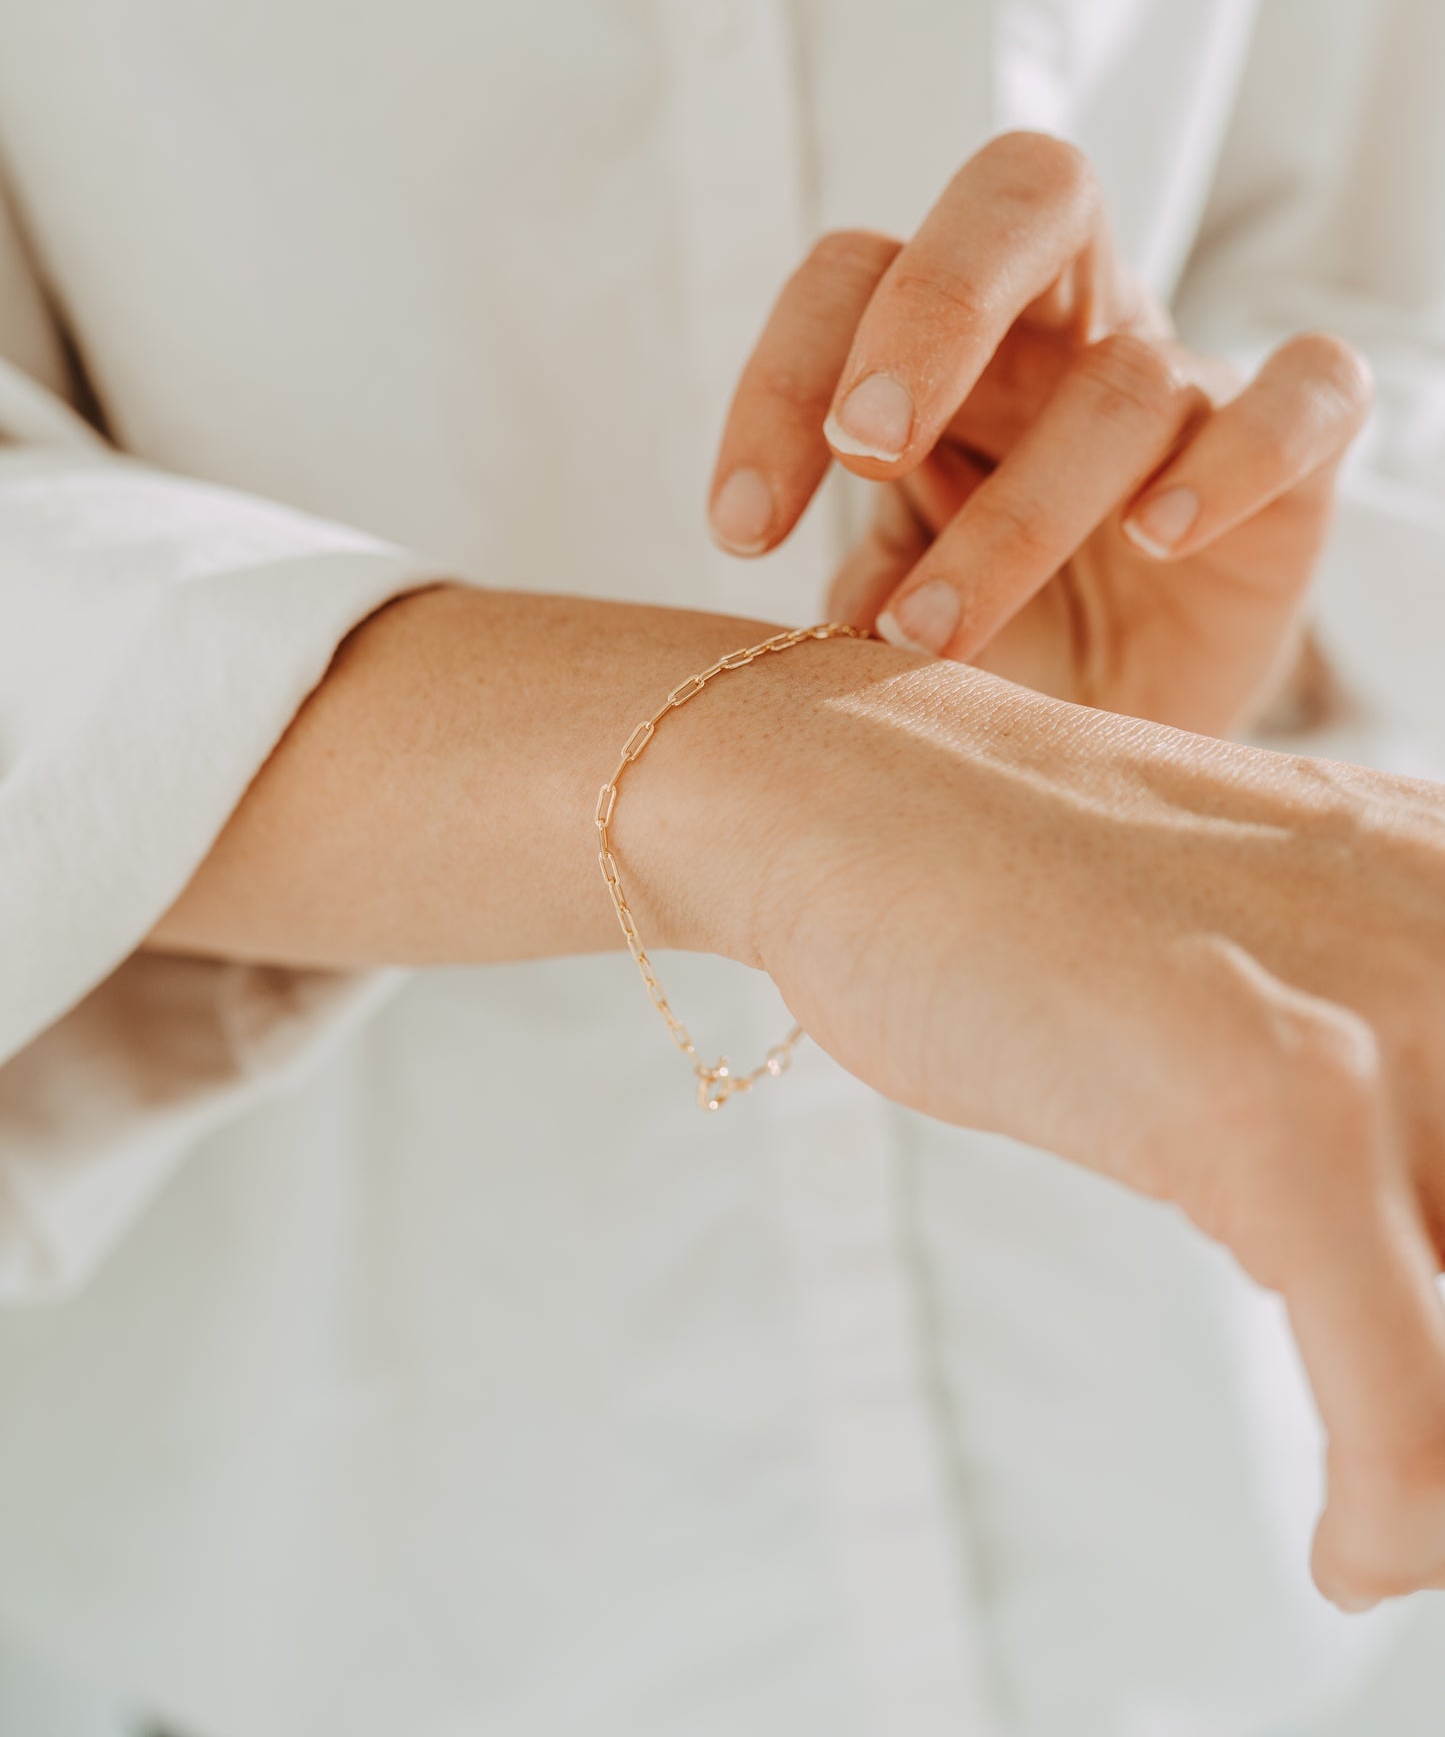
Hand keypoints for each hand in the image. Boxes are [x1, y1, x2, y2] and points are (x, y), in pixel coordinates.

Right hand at [656, 635, 1444, 1614]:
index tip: (1426, 1398)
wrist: (848, 800)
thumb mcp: (1277, 963)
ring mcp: (1388, 1002)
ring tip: (1383, 1514)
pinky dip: (1390, 1514)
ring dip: (1442, 1480)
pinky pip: (1407, 1403)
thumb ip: (1399, 1086)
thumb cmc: (1030, 903)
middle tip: (1407, 1461)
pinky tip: (1346, 1550)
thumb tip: (1436, 1326)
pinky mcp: (1274, 1095)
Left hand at [709, 133, 1370, 734]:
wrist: (1122, 729)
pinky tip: (1160, 540)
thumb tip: (825, 627)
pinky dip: (1238, 459)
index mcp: (948, 340)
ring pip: (1128, 377)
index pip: (854, 273)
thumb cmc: (997, 638)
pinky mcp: (1298, 460)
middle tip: (864, 447)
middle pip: (1020, 198)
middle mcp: (1069, 329)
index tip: (740, 529)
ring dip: (1022, 512)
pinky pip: (1307, 397)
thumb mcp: (901, 602)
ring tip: (932, 634)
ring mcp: (1188, 385)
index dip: (783, 378)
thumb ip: (863, 585)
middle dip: (933, 310)